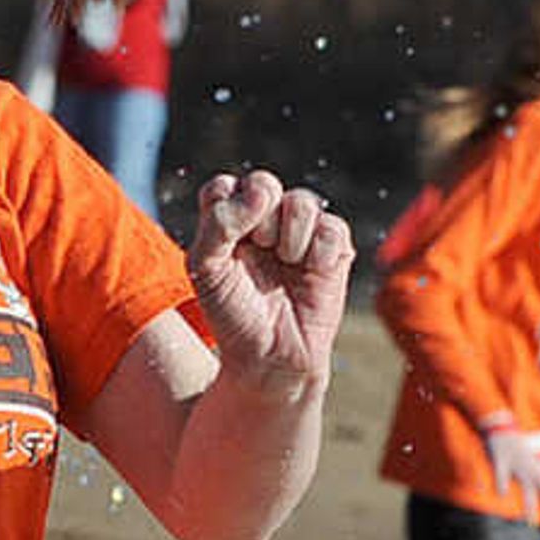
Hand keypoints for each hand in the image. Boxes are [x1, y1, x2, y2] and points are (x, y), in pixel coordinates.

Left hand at [185, 169, 350, 400]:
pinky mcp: (334, 245)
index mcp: (228, 221)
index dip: (226, 211)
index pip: (223, 187)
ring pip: (300, 201)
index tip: (227, 247)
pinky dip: (318, 254)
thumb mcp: (206, 269)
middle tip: (258, 254)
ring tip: (285, 266)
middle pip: (263, 183)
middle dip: (259, 222)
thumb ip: (218, 222)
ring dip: (289, 239)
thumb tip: (261, 191)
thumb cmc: (233, 314)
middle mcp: (264, 219)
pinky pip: (330, 227)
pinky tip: (310, 274)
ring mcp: (300, 230)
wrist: (269, 355)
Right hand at [481, 419, 539, 529]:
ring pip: (528, 487)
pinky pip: (502, 473)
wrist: (503, 430)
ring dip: (531, 504)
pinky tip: (503, 494)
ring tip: (532, 522)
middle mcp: (536, 470)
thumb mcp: (539, 467)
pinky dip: (503, 483)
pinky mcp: (501, 461)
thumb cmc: (522, 452)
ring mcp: (519, 465)